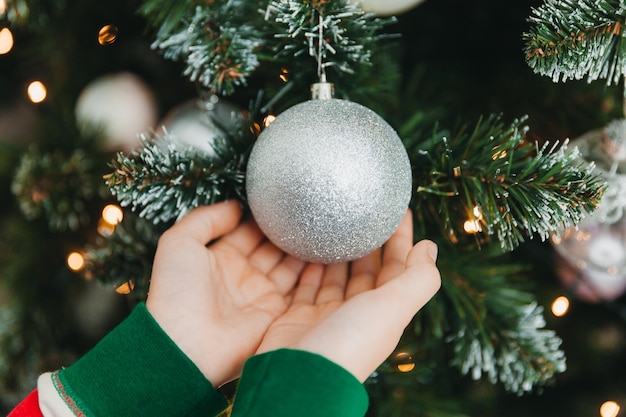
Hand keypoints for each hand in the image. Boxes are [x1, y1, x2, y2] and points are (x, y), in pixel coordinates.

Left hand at [146, 201, 306, 386]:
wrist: (186, 343)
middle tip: (306, 212)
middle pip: (272, 248)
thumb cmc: (176, 294)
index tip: (281, 200)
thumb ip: (206, 218)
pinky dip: (314, 273)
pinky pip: (300, 289)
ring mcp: (261, 295)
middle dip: (288, 232)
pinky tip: (325, 252)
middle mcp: (243, 277)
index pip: (248, 232)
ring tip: (320, 227)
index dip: (263, 217)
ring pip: (290, 266)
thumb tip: (236, 206)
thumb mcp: (179, 242)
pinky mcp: (277, 313)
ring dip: (303, 249)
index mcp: (220, 259)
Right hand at [256, 210, 440, 381]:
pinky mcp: (298, 316)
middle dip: (367, 240)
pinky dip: (307, 265)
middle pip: (366, 269)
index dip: (400, 240)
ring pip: (335, 274)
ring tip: (333, 220)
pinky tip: (305, 244)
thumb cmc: (350, 343)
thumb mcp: (393, 308)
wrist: (298, 377)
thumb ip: (418, 279)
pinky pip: (306, 283)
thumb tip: (430, 248)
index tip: (397, 210)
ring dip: (337, 249)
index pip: (397, 267)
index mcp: (384, 312)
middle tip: (362, 208)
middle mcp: (358, 314)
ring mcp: (327, 315)